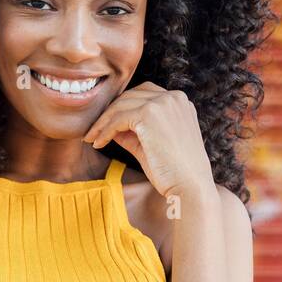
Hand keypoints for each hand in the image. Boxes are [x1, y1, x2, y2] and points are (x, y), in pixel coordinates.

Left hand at [83, 82, 214, 200]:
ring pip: (121, 105)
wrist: (189, 187)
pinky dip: (105, 130)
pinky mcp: (149, 114)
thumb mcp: (151, 146)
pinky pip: (118, 118)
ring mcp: (162, 103)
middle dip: (109, 113)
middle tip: (93, 131)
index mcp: (179, 102)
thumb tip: (110, 128)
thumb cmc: (174, 172)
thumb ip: (133, 133)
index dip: (122, 108)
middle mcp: (173, 97)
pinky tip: (98, 143)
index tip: (107, 125)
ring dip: (102, 122)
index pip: (144, 95)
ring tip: (92, 138)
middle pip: (130, 95)